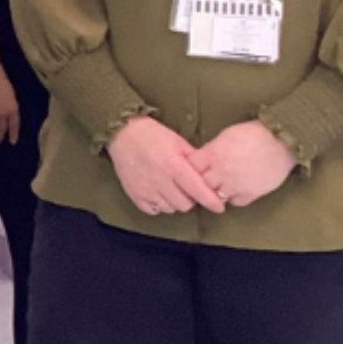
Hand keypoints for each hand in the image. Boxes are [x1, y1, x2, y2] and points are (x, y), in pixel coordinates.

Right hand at [106, 117, 224, 217]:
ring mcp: (146, 189)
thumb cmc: (153, 135)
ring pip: (170, 209)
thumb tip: (209, 174)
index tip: (219, 207)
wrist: (123, 133)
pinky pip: (153, 210)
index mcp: (174, 165)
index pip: (197, 190)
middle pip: (185, 204)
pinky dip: (160, 205)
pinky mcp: (134, 194)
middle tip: (189, 189)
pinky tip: (160, 194)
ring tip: (173, 190)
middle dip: (192, 199)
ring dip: (176, 203)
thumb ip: (194, 159)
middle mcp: (160, 180)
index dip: (211, 201)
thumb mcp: (178, 141)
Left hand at [189, 122, 294, 209]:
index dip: (192, 167)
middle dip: (203, 181)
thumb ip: (212, 149)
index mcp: (214, 154)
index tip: (195, 167)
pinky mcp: (250, 194)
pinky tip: (238, 189)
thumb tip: (202, 158)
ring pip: (216, 196)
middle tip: (208, 178)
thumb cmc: (254, 133)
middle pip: (201, 184)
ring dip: (218, 191)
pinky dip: (235, 197)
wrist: (282, 141)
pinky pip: (235, 202)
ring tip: (223, 184)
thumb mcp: (227, 135)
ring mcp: (235, 185)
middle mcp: (221, 172)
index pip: (191, 167)